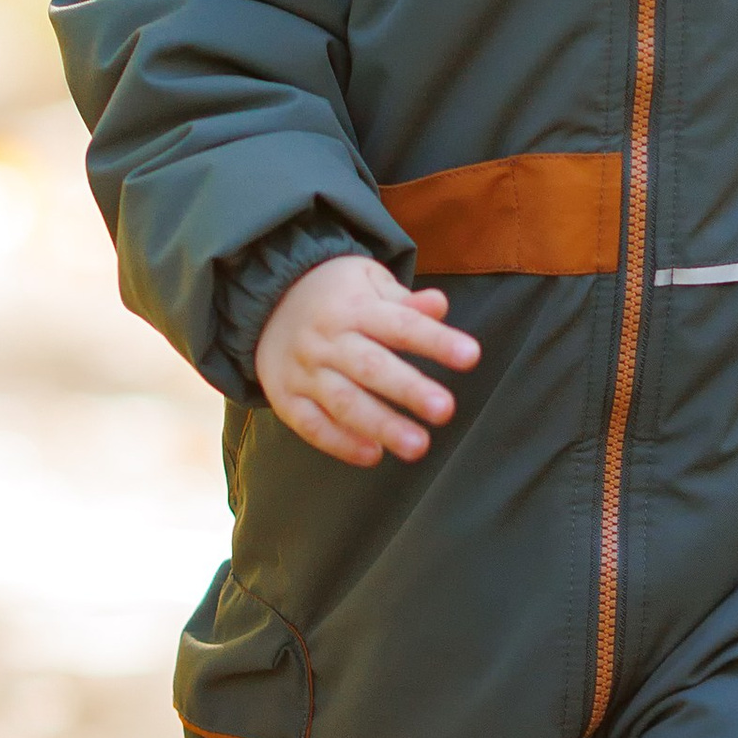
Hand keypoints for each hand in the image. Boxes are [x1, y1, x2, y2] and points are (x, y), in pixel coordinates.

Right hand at [255, 255, 480, 465]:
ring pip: (343, 402)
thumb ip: (404, 301)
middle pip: (371, 367)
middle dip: (409, 389)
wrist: (265, 299)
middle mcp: (328, 340)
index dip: (435, 341)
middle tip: (445, 410)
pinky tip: (372, 455)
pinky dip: (340, 443)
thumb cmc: (336, 294)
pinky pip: (311, 425)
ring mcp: (304, 371)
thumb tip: (439, 305)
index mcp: (354, 308)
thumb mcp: (368, 281)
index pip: (400, 325)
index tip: (471, 356)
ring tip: (418, 446)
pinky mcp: (286, 398)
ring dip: (381, 426)